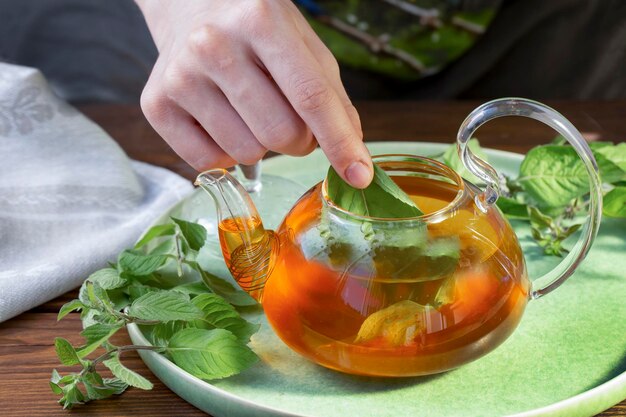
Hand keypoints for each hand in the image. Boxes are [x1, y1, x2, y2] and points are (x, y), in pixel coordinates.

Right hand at [136, 0, 372, 187]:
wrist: (190, 6)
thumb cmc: (256, 30)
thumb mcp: (303, 46)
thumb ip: (331, 97)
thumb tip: (352, 153)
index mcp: (261, 21)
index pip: (310, 97)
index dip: (339, 142)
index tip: (358, 176)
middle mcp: (214, 45)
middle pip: (281, 134)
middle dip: (298, 141)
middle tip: (289, 118)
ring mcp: (180, 76)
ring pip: (247, 153)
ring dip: (261, 145)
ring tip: (249, 111)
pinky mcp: (156, 104)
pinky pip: (210, 163)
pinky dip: (227, 154)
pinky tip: (221, 120)